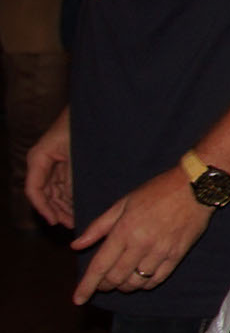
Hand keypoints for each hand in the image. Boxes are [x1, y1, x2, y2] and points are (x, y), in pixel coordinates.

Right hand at [26, 108, 71, 228]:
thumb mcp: (77, 152)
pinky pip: (62, 183)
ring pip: (53, 190)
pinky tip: (78, 205)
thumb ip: (71, 175)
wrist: (92, 108)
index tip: (54, 221)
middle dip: (56, 210)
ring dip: (63, 205)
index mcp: (39, 157)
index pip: (34, 189)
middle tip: (70, 224)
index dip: (43, 208)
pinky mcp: (63, 161)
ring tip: (75, 219)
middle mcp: (42, 161)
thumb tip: (70, 198)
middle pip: (44, 193)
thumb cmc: (81, 125)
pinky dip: (69, 195)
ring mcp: (52, 161)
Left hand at [72, 165, 216, 303]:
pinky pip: (157, 279)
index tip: (78, 299)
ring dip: (125, 286)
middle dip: (105, 285)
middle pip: (116, 278)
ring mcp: (161, 251)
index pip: (100, 266)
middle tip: (103, 283)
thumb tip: (76, 245)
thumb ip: (99, 226)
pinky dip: (145, 285)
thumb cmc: (157, 191)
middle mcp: (141, 244)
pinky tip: (141, 279)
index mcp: (124, 230)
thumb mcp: (123, 203)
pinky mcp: (177, 255)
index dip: (86, 286)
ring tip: (122, 280)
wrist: (196, 187)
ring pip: (136, 282)